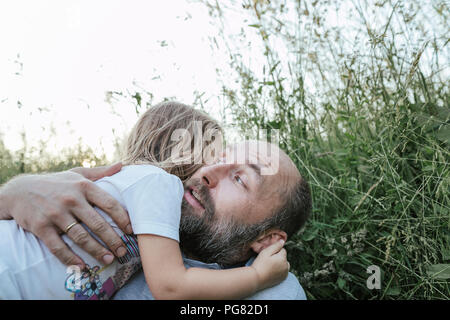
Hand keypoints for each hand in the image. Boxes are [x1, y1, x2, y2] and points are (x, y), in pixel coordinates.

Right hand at [0, 162, 131, 267]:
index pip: (110, 204)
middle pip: (98, 224)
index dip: (123, 219)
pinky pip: (58, 246)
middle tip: (123, 251)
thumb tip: (123, 164)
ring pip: (81, 237)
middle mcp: (71, 199)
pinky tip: (81, 265)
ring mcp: (56, 213)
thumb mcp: (77, 173)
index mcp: (84, 186)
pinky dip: (70, 258)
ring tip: (109, 259)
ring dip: (97, 251)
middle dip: (113, 240)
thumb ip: (100, 172)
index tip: (132, 231)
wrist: (19, 190)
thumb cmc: (55, 182)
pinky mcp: (41, 226)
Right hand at [250, 240, 289, 289]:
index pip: (283, 250)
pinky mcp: (283, 278)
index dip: (275, 250)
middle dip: (278, 257)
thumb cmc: (260, 264)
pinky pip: (284, 271)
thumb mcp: (266, 252)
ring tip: (270, 265)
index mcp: (283, 258)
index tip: (268, 255)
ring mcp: (285, 273)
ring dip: (280, 263)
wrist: (256, 278)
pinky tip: (272, 270)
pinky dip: (280, 270)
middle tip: (268, 260)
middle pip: (284, 257)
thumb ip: (276, 246)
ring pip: (284, 264)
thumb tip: (283, 241)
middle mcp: (286, 266)